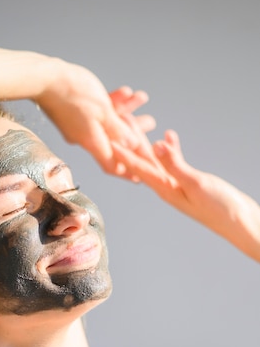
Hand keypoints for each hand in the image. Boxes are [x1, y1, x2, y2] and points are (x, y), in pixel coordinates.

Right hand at [37, 60, 154, 174]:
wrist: (45, 78)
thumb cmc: (74, 94)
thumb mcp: (103, 111)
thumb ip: (118, 129)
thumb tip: (132, 146)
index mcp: (92, 142)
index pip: (112, 165)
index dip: (127, 171)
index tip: (140, 175)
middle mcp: (85, 138)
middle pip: (114, 143)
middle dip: (133, 135)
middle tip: (150, 126)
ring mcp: (79, 126)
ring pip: (108, 123)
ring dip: (126, 113)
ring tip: (140, 99)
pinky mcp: (75, 112)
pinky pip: (98, 111)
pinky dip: (112, 103)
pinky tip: (125, 92)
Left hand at [112, 129, 259, 261]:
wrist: (240, 223)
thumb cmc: (220, 208)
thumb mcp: (196, 184)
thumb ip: (175, 165)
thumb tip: (155, 146)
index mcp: (165, 190)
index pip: (139, 168)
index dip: (123, 153)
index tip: (107, 140)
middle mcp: (167, 188)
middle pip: (144, 162)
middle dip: (130, 142)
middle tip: (119, 123)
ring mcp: (178, 186)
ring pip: (157, 160)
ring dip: (147, 143)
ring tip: (138, 124)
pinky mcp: (190, 184)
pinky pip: (175, 163)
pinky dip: (171, 149)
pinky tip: (168, 136)